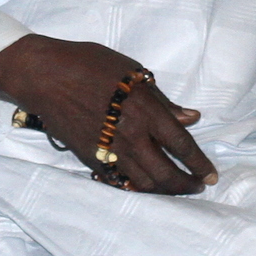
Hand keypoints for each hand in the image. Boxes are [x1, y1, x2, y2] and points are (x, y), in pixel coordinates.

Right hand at [0, 33, 213, 195]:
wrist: (45, 76)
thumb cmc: (89, 64)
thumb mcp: (131, 71)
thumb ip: (162, 99)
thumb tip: (190, 117)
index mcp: (145, 110)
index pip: (181, 145)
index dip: (199, 163)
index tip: (210, 175)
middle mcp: (130, 136)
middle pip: (165, 173)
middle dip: (186, 184)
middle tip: (196, 186)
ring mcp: (109, 151)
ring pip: (143, 183)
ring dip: (164, 191)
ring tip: (175, 189)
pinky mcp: (91, 158)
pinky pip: (119, 181)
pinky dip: (136, 188)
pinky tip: (144, 186)